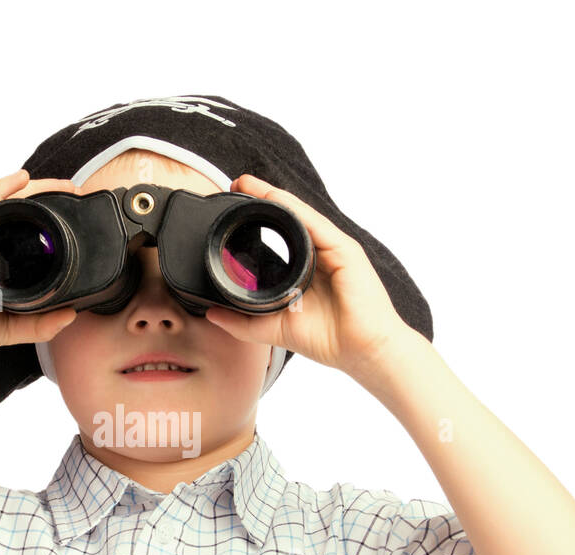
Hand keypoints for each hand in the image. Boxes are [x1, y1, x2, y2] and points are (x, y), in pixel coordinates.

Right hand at [0, 169, 81, 363]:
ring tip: (58, 183)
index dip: (46, 214)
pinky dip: (1, 191)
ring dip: (31, 188)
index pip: (20, 227)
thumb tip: (70, 315)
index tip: (72, 209)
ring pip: (2, 202)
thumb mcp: (10, 327)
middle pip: (15, 208)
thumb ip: (39, 324)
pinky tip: (21, 179)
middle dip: (45, 194)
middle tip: (72, 189)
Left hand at [203, 173, 414, 373]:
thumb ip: (243, 322)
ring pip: (300, 216)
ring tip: (249, 184)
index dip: (258, 218)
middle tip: (236, 183)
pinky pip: (316, 225)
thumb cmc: (329, 340)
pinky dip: (295, 210)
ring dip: (274, 197)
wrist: (362, 352)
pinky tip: (275, 198)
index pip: (280, 236)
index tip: (232, 205)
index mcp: (307, 268)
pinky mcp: (345, 250)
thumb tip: (212, 314)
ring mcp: (333, 249)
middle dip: (263, 198)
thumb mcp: (275, 329)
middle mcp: (320, 254)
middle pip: (290, 219)